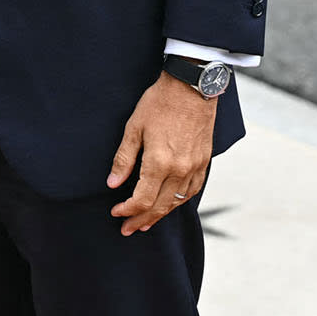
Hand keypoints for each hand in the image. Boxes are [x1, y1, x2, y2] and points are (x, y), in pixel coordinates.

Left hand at [106, 70, 216, 235]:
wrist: (192, 86)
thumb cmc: (160, 102)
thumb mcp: (134, 127)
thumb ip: (124, 159)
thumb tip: (112, 184)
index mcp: (159, 162)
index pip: (142, 199)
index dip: (127, 211)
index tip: (116, 213)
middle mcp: (180, 169)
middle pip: (160, 206)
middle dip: (141, 220)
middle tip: (128, 230)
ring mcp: (195, 166)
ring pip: (177, 201)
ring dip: (161, 215)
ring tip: (146, 222)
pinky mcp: (204, 161)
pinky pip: (193, 190)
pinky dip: (180, 201)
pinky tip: (171, 203)